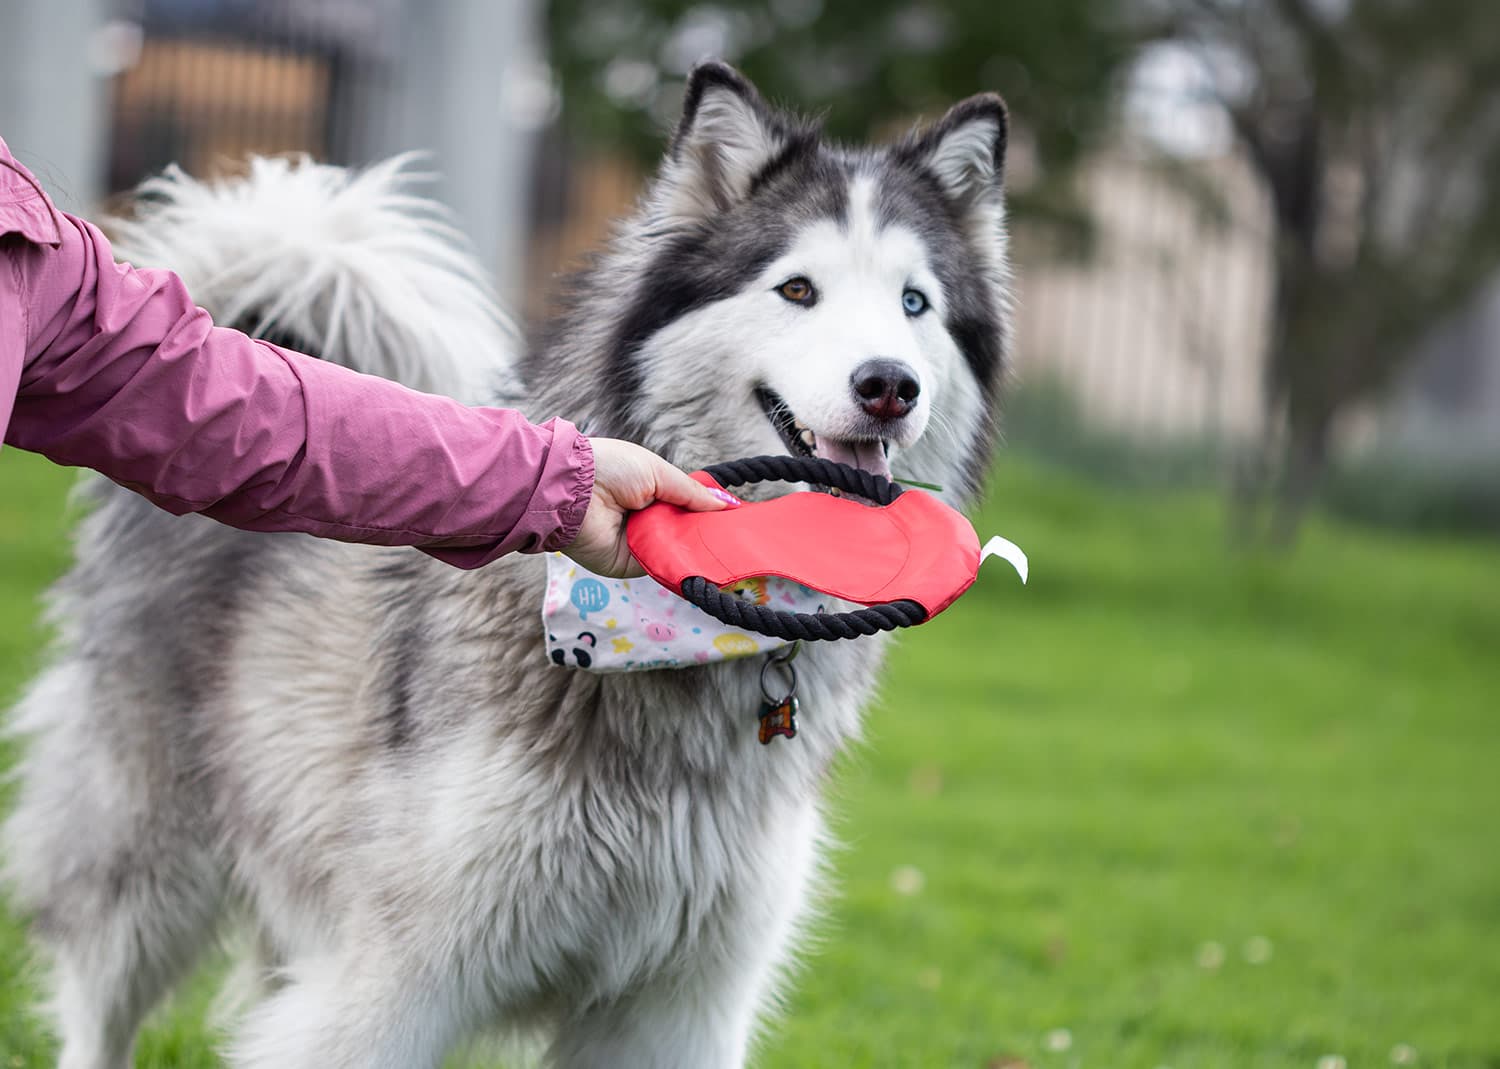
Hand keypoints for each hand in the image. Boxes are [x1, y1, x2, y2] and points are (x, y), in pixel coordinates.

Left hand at [562, 438, 737, 577]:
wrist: (570, 492)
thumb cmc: (610, 469)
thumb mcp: (658, 472)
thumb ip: (692, 493)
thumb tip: (725, 505)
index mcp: (652, 493)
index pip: (688, 508)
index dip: (710, 514)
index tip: (737, 519)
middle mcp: (647, 520)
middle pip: (687, 533)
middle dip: (708, 535)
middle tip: (740, 539)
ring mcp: (640, 545)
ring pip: (678, 552)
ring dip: (698, 551)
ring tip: (729, 551)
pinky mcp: (631, 566)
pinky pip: (662, 568)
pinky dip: (679, 565)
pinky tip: (703, 564)